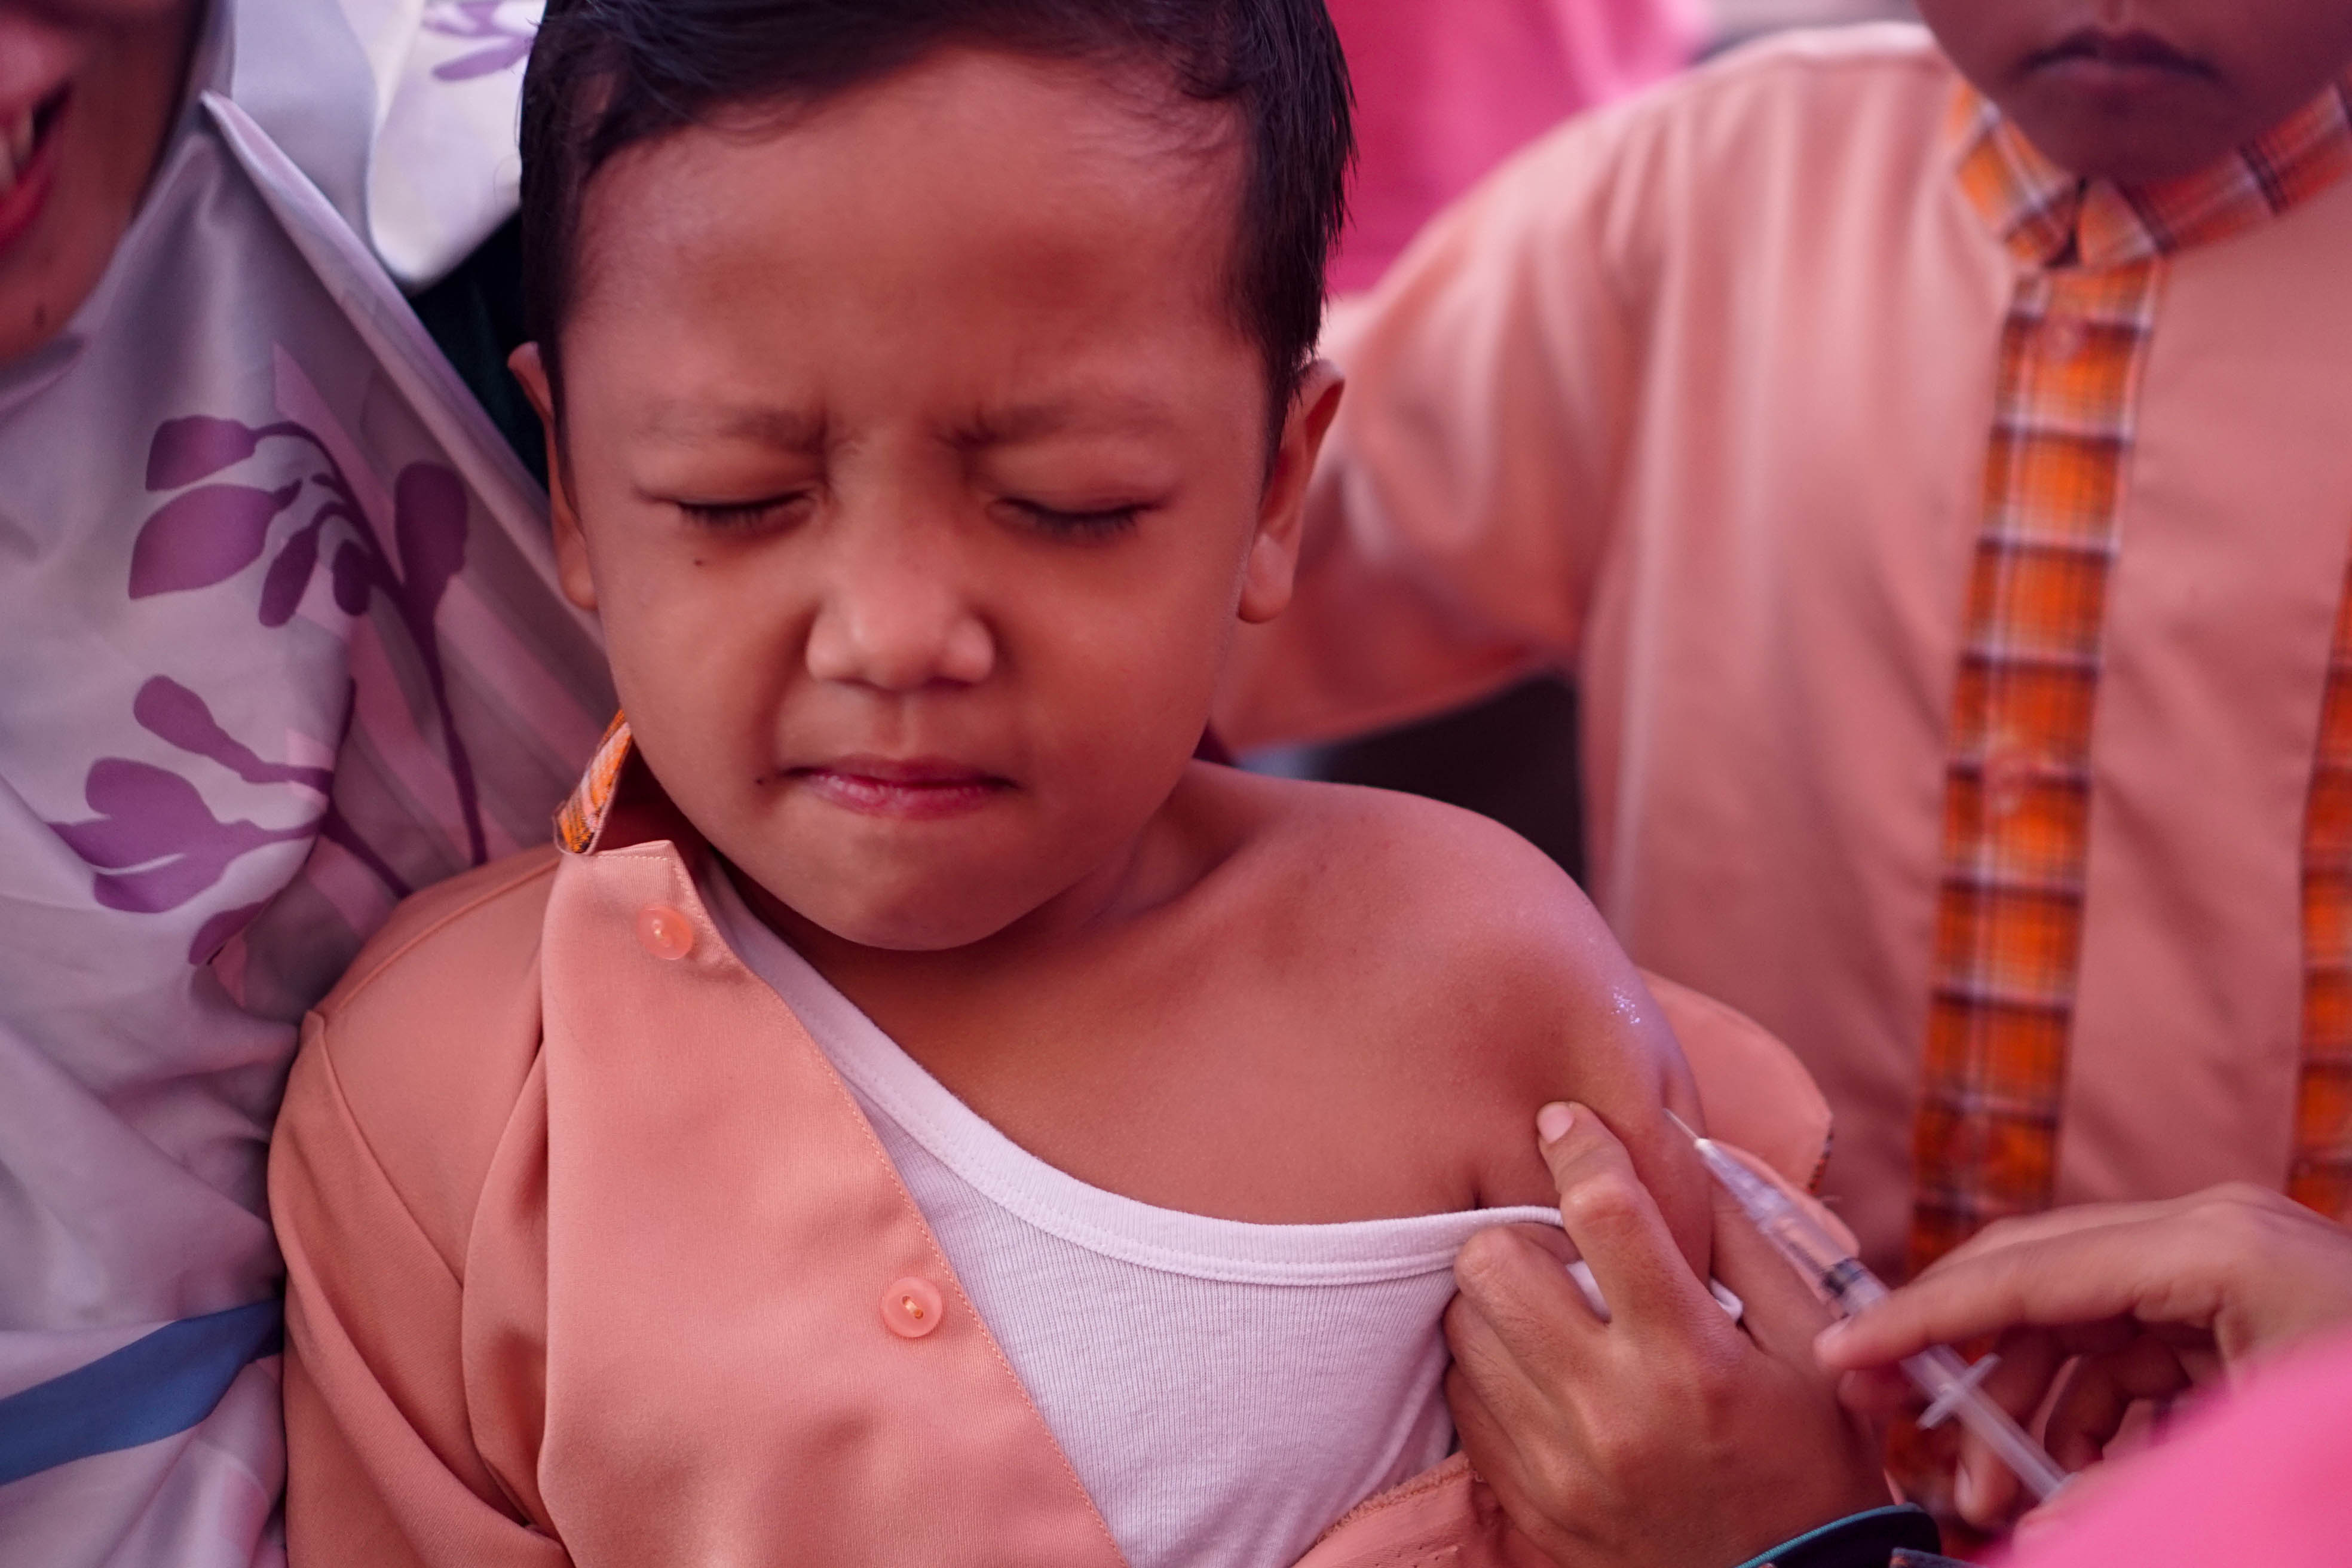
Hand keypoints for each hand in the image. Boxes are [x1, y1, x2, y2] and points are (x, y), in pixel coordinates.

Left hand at [1444, 1103, 1890, 1567]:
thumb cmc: (1809, 1457)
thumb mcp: (1814, 1345)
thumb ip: (1747, 1240)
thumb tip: (1679, 1144)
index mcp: (1692, 1359)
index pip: (1605, 1214)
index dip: (1580, 1146)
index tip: (1566, 1123)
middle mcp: (1612, 1408)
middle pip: (1494, 1262)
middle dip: (1521, 1232)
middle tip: (1561, 1246)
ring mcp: (1557, 1460)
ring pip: (1463, 1323)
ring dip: (1500, 1297)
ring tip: (1552, 1307)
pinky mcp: (1525, 1496)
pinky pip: (1461, 1395)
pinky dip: (1490, 1364)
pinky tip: (1541, 1365)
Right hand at [1816, 1184, 2351, 1528]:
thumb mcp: (2247, 1465)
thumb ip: (2118, 1489)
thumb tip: (2030, 1529)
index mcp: (2209, 1246)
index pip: (2022, 1271)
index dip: (1920, 1320)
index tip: (1841, 1356)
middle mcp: (2211, 1235)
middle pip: (2036, 1283)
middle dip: (1962, 1368)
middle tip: (1898, 1437)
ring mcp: (2232, 1268)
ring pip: (2078, 1326)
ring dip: (2025, 1410)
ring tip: (1989, 1496)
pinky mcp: (2247, 1312)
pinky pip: (2133, 1355)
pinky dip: (2091, 1419)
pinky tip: (2069, 1485)